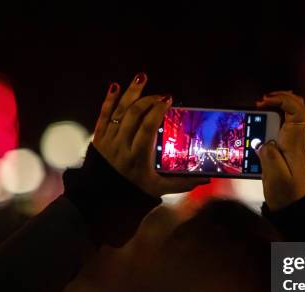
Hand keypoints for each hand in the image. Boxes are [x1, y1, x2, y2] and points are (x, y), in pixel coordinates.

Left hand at [92, 73, 208, 197]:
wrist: (100, 199)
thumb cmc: (133, 193)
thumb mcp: (159, 190)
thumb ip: (182, 183)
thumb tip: (206, 179)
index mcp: (137, 157)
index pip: (147, 127)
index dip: (157, 110)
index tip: (168, 99)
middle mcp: (121, 146)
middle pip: (134, 114)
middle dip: (148, 100)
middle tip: (161, 95)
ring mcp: (108, 140)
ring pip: (119, 111)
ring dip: (130, 93)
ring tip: (141, 78)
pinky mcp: (98, 138)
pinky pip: (103, 115)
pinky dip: (109, 100)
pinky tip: (115, 86)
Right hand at [256, 91, 304, 210]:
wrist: (292, 205)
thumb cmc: (286, 192)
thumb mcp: (276, 175)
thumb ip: (269, 155)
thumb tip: (262, 142)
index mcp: (294, 140)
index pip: (296, 109)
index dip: (281, 99)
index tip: (262, 102)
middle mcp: (294, 137)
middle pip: (295, 106)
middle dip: (278, 98)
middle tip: (260, 102)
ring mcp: (289, 142)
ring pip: (287, 115)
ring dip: (273, 108)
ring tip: (256, 109)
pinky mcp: (283, 148)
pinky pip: (279, 127)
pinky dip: (268, 121)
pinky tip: (256, 125)